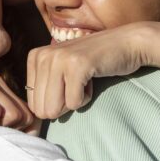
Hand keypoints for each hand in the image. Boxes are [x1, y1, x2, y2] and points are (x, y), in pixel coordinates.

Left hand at [26, 23, 150, 119]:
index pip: (33, 104)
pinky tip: (92, 78)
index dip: (55, 103)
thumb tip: (35, 117)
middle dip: (63, 105)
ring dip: (74, 101)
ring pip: (54, 108)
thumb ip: (44, 87)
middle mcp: (43, 55)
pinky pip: (74, 103)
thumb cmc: (94, 61)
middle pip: (43, 109)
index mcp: (35, 57)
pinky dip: (87, 98)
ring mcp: (59, 59)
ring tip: (83, 79)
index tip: (68, 83)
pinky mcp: (77, 66)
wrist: (126, 43)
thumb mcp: (61, 69)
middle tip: (77, 84)